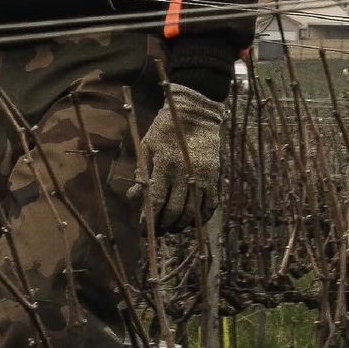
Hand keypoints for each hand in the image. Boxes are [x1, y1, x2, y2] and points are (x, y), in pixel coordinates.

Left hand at [132, 83, 222, 232]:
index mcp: (165, 164)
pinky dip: (202, 217)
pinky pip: (210, 204)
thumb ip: (141, 172)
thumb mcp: (147, 146)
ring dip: (182, 225)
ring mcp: (202, 176)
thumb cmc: (165, 129)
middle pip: (175, 210)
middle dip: (164, 225)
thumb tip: (133, 197)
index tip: (143, 229)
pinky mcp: (215, 176)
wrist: (196, 114)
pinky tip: (193, 222)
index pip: (156, 200)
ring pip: (193, 212)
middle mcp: (184, 173)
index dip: (149, 218)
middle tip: (158, 232)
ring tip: (172, 228)